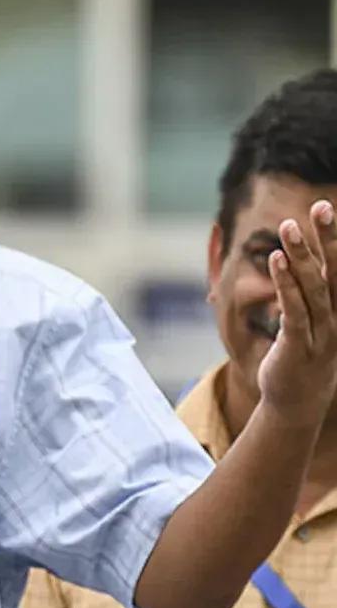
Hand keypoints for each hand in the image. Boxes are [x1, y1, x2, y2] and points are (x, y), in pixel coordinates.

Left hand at [257, 200, 336, 426]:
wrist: (298, 402)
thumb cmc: (304, 354)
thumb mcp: (313, 320)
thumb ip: (308, 290)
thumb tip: (299, 259)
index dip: (334, 239)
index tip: (324, 206)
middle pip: (335, 272)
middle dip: (329, 239)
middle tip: (320, 206)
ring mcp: (321, 333)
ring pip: (313, 288)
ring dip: (302, 256)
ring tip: (288, 227)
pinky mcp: (299, 346)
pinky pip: (294, 311)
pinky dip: (286, 285)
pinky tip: (277, 261)